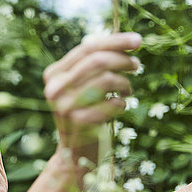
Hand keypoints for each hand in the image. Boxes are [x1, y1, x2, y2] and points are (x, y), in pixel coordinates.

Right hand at [42, 32, 141, 152]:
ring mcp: (65, 106)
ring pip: (106, 80)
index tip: (138, 40)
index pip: (87, 48)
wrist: (75, 151)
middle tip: (137, 65)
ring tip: (128, 89)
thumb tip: (126, 41)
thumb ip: (94, 64)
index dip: (115, 41)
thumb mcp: (83, 86)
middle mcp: (55, 88)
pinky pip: (112, 103)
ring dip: (124, 83)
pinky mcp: (79, 123)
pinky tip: (119, 107)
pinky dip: (122, 103)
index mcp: (53, 74)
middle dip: (123, 60)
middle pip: (97, 61)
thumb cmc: (86, 111)